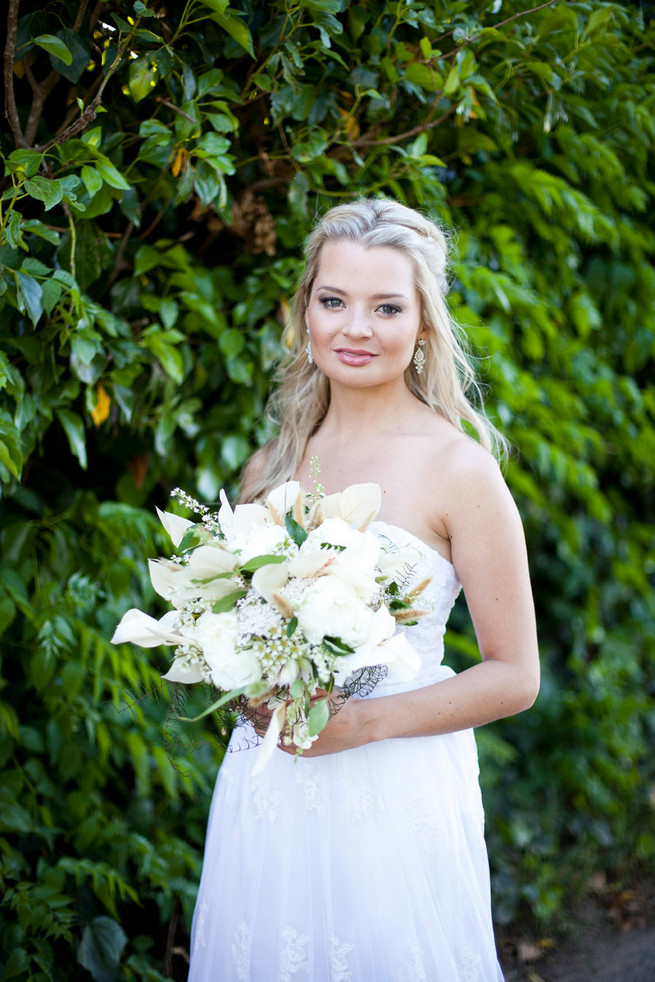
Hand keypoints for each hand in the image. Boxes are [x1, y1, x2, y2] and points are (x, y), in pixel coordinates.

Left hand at [251, 691, 370, 757]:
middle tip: (256, 705)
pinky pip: (284, 745)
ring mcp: (300, 745)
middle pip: (266, 726)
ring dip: (268, 726)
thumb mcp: (319, 689)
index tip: (253, 697)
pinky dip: (278, 735)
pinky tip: (278, 726)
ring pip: (273, 738)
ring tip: (264, 716)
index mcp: (296, 717)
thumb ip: (297, 687)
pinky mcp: (305, 752)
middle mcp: (296, 734)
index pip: (266, 713)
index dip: (257, 705)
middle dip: (260, 715)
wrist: (359, 724)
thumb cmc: (340, 704)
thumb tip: (274, 682)